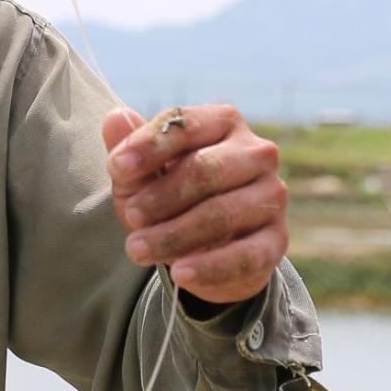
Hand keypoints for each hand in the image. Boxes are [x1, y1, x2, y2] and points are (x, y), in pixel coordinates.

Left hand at [102, 105, 288, 303]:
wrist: (203, 246)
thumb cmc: (166, 196)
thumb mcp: (140, 174)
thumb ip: (128, 148)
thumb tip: (114, 117)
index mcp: (222, 123)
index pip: (186, 125)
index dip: (149, 146)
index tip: (116, 168)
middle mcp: (256, 153)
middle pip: (205, 170)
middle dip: (161, 196)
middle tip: (131, 216)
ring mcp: (271, 195)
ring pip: (222, 213)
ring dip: (174, 235)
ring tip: (137, 249)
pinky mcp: (276, 239)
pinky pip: (246, 255)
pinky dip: (210, 266)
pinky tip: (180, 273)